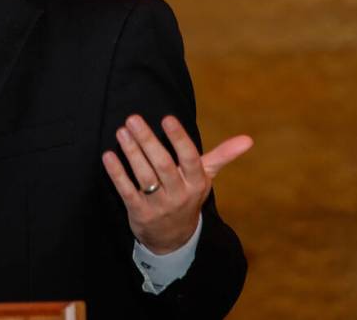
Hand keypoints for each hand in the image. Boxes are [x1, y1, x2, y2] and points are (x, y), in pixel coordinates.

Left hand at [101, 114, 252, 253]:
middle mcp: (180, 194)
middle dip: (148, 141)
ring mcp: (159, 205)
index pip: (189, 158)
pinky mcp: (140, 213)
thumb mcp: (205, 179)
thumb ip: (222, 156)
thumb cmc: (188, 196)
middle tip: (132, 119)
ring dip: (131, 153)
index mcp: (197, 182)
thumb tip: (248, 139)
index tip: (167, 118)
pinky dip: (117, 174)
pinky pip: (127, 191)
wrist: (175, 239)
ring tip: (121, 132)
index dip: (179, 139)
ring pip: (145, 176)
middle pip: (163, 165)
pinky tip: (108, 156)